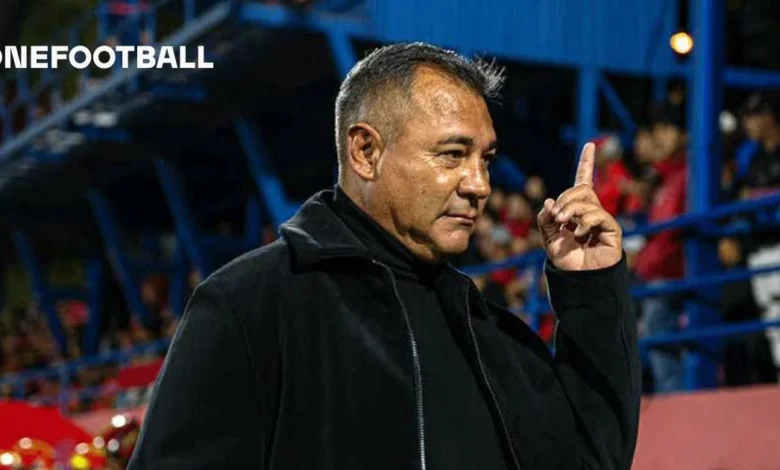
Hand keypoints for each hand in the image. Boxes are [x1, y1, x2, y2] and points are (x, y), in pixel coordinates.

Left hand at [537, 143, 621, 270]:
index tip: (589, 145)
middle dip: (566, 198)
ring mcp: (602, 220)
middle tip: (556, 215)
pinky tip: (580, 234)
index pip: (583, 181)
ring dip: (571, 210)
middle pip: (582, 189)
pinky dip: (585, 222)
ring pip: (587, 201)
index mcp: (577, 209)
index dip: (586, 163)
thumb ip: (545, 218)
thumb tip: (550, 201)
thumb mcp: (548, 236)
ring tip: (564, 225)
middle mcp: (591, 211)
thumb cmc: (565, 258)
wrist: (577, 278)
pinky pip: (598, 215)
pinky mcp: (612, 230)